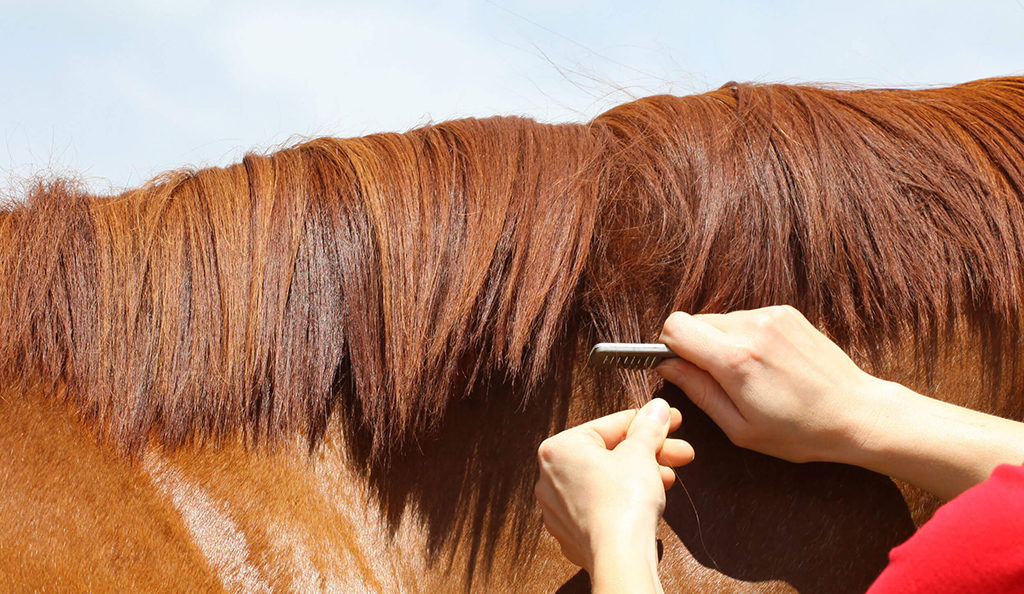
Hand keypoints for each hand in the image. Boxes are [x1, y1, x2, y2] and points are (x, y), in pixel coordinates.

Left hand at [534, 399, 693, 579]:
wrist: (620, 556)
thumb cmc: (624, 500)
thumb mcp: (641, 452)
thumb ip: (648, 426)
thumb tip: (658, 408)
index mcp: (558, 448)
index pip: (609, 426)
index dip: (646, 421)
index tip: (670, 420)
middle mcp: (548, 477)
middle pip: (608, 455)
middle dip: (648, 453)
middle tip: (679, 452)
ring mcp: (557, 509)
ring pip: (605, 481)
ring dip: (639, 475)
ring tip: (669, 478)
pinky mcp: (570, 533)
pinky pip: (599, 506)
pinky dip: (623, 500)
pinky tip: (649, 498)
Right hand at [656, 306, 881, 463]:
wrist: (856, 413)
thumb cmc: (799, 431)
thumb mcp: (740, 428)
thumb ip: (698, 392)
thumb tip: (666, 366)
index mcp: (736, 361)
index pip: (675, 328)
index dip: (667, 347)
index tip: (677, 367)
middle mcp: (752, 329)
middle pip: (694, 321)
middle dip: (695, 347)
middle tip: (716, 380)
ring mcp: (771, 316)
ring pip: (720, 320)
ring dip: (721, 343)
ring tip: (749, 375)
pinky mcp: (786, 312)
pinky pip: (745, 319)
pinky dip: (745, 338)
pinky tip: (767, 364)